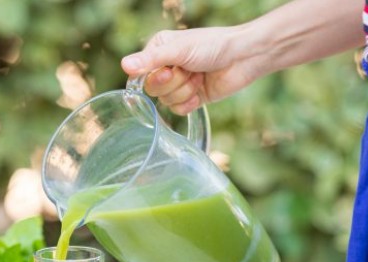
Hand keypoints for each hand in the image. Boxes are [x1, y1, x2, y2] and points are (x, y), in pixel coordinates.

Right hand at [121, 26, 271, 114]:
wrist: (243, 57)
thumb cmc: (212, 45)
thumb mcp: (179, 50)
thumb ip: (151, 60)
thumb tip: (123, 65)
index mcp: (159, 50)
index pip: (140, 73)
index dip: (154, 77)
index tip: (170, 70)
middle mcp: (166, 66)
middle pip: (153, 90)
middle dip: (174, 83)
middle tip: (190, 70)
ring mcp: (179, 83)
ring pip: (167, 101)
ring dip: (185, 91)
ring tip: (199, 77)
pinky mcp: (192, 97)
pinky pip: (178, 110)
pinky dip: (190, 103)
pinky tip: (201, 91)